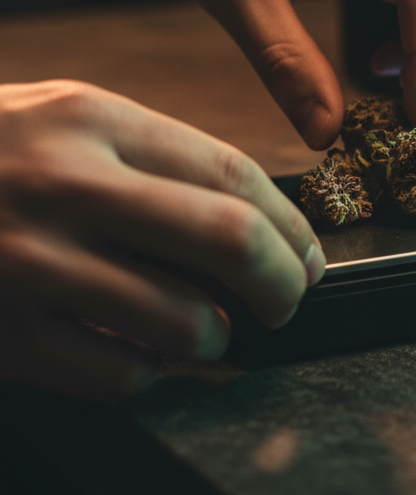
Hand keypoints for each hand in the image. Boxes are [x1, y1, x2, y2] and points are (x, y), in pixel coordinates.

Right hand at [0, 80, 324, 399]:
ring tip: (208, 328)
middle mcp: (63, 185)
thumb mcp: (63, 120)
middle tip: (289, 301)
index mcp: (91, 120)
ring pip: (183, 320)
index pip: (233, 174)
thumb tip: (253, 219)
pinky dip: (149, 373)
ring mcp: (26, 263)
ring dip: (216, 336)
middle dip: (284, 282)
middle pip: (228, 240)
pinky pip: (118, 375)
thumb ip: (151, 159)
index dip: (291, 225)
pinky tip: (139, 353)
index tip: (308, 254)